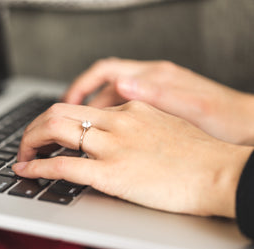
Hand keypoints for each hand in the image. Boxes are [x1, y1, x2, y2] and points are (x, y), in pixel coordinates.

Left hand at [14, 102, 252, 217]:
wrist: (220, 172)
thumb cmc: (199, 155)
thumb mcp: (164, 126)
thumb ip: (138, 124)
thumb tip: (116, 133)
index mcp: (130, 109)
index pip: (82, 107)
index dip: (57, 118)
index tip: (49, 130)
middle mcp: (117, 122)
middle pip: (60, 111)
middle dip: (36, 125)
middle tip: (28, 139)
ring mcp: (113, 146)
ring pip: (56, 130)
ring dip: (31, 140)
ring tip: (22, 152)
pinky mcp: (112, 173)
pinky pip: (62, 166)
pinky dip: (37, 166)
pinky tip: (25, 169)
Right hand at [63, 58, 253, 144]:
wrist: (247, 130)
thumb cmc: (225, 120)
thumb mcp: (192, 108)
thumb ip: (156, 94)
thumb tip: (121, 82)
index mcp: (156, 77)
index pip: (105, 72)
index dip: (81, 85)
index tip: (65, 102)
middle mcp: (151, 82)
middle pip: (102, 84)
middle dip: (79, 100)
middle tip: (62, 120)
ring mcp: (152, 96)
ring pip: (111, 100)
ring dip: (92, 113)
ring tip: (77, 133)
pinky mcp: (156, 110)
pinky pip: (122, 112)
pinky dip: (108, 122)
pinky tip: (105, 138)